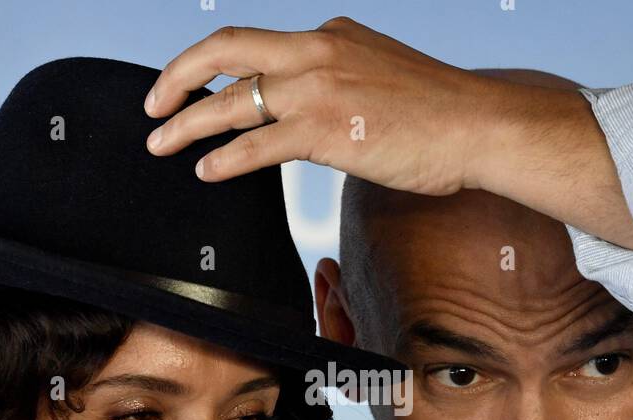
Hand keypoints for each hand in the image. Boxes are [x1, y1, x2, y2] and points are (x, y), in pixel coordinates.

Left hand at [144, 16, 504, 196]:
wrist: (480, 125)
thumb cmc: (442, 113)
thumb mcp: (382, 75)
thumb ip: (342, 83)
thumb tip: (317, 115)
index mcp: (330, 35)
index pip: (257, 44)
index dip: (213, 64)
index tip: (191, 83)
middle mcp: (318, 51)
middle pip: (225, 51)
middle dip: (178, 77)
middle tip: (152, 105)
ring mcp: (319, 88)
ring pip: (233, 100)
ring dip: (188, 123)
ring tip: (161, 144)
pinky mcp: (326, 130)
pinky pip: (257, 144)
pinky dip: (224, 157)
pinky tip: (205, 170)